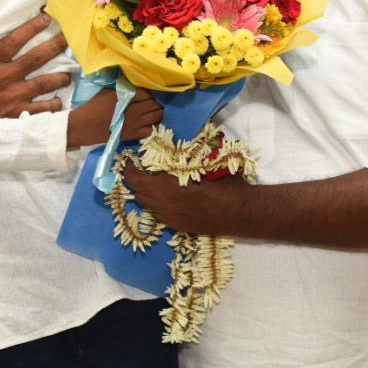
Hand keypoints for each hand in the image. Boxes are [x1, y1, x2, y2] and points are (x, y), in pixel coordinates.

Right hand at [0, 13, 69, 117]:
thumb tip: (3, 31)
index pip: (13, 40)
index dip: (31, 27)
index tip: (47, 17)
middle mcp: (4, 78)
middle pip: (36, 58)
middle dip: (55, 46)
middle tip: (70, 39)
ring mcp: (12, 97)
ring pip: (45, 83)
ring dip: (60, 77)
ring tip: (68, 75)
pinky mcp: (18, 115)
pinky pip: (44, 109)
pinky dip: (54, 104)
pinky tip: (59, 101)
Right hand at [66, 89, 161, 147]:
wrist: (84, 126)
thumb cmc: (93, 106)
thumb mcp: (107, 91)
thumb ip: (122, 88)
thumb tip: (133, 83)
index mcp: (126, 96)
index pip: (147, 92)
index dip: (152, 91)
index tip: (153, 90)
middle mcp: (134, 109)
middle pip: (155, 103)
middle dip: (158, 101)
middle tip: (158, 100)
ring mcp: (135, 123)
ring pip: (157, 116)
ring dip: (159, 111)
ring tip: (158, 110)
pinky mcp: (134, 134)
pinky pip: (152, 130)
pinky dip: (155, 125)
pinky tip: (152, 123)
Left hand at [122, 163, 245, 234]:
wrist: (239, 212)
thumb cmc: (224, 184)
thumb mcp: (205, 163)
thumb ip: (187, 155)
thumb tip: (178, 141)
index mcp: (166, 187)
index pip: (135, 178)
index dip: (128, 169)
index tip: (130, 160)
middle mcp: (163, 204)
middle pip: (136, 193)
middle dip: (135, 181)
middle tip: (141, 169)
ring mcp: (169, 218)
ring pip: (146, 206)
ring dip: (145, 194)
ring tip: (153, 183)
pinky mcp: (177, 226)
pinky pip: (158, 215)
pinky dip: (157, 204)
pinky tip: (168, 197)